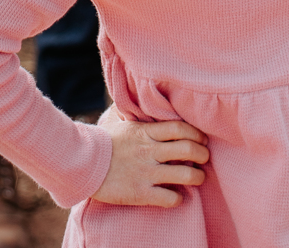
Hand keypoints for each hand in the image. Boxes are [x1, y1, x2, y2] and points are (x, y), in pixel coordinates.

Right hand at [91, 108, 207, 207]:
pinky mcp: (140, 193)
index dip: (197, 133)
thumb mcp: (119, 120)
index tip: (203, 138)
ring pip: (184, 174)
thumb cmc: (103, 141)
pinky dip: (178, 198)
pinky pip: (168, 197)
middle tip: (205, 157)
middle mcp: (149, 151)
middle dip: (202, 154)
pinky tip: (178, 196)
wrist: (83, 165)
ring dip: (197, 176)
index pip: (180, 128)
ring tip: (199, 177)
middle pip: (187, 149)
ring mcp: (146, 173)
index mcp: (145, 132)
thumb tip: (136, 91)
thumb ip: (133, 109)